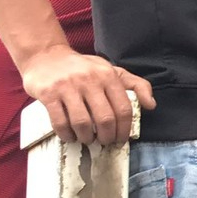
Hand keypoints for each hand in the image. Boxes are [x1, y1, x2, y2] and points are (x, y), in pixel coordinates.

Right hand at [22, 45, 155, 145]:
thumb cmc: (82, 67)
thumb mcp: (111, 70)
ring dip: (86, 137)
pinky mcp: (48, 94)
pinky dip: (67, 135)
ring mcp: (67, 86)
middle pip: (105, 119)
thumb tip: (151, 105)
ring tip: (87, 139)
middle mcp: (89, 80)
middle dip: (107, 137)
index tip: (121, 139)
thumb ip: (135, 85)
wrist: (45, 55)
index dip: (124, 129)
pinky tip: (70, 136)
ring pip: (83, 123)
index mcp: (108, 75)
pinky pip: (60, 122)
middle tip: (104, 142)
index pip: (123, 108)